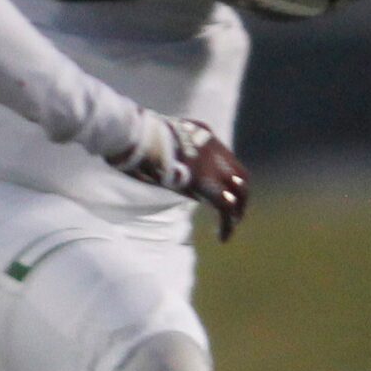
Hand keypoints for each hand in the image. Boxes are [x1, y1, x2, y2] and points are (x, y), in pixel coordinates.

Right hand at [109, 113, 249, 241]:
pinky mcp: (206, 181)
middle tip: (234, 214)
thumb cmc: (130, 137)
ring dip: (237, 212)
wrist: (133, 133)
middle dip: (239, 196)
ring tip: (229, 228)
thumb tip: (152, 171)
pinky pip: (226, 207)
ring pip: (238, 192)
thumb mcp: (151, 141)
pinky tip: (222, 237)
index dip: (225, 177)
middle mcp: (211, 146)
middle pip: (239, 174)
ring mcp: (211, 163)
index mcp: (199, 132)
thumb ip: (160, 154)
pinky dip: (228, 224)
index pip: (223, 156)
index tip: (219, 192)